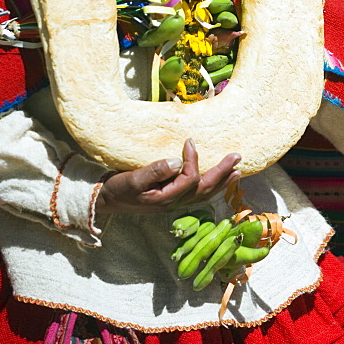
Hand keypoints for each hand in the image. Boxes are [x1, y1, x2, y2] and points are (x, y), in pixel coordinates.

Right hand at [95, 138, 240, 214]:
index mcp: (167, 198)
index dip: (193, 160)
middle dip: (223, 173)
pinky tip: (219, 179)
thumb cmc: (118, 190)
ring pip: (204, 193)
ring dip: (222, 181)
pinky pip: (198, 193)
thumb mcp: (132, 179)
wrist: (106, 201)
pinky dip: (211, 186)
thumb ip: (154, 171)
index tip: (189, 141)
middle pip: (205, 188)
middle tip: (237, 157)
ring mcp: (175, 201)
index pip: (190, 178)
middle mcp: (175, 202)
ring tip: (237, 170)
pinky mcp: (173, 197)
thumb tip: (176, 161)